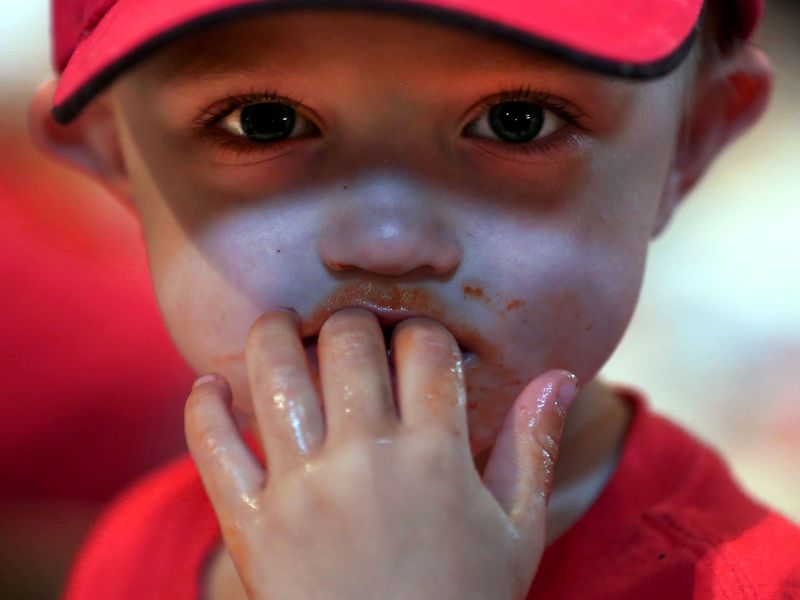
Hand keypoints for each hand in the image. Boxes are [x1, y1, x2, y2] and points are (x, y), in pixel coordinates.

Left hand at [185, 308, 577, 599]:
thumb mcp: (518, 532)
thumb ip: (534, 447)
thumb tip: (561, 375)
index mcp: (438, 456)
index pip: (426, 347)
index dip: (423, 333)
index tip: (416, 346)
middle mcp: (367, 458)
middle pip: (348, 341)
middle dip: (351, 322)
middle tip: (349, 332)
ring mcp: (304, 491)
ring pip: (275, 374)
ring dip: (273, 334)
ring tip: (281, 329)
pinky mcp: (252, 526)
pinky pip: (213, 447)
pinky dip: (203, 407)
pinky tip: (210, 386)